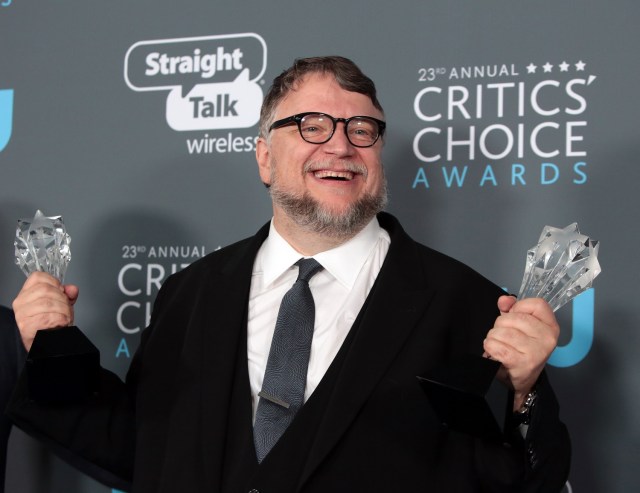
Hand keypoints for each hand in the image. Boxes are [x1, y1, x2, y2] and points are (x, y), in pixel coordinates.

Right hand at [12, 271, 78, 350]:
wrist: (45, 342)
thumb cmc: (51, 323)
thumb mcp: (61, 304)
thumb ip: (67, 294)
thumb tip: (72, 289)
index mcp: (26, 293)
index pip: (37, 277)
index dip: (54, 282)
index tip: (62, 292)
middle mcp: (20, 302)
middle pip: (46, 290)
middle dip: (62, 299)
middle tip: (66, 309)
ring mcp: (21, 315)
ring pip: (47, 303)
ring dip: (63, 311)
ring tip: (65, 318)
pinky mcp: (26, 327)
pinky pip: (47, 318)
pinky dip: (59, 320)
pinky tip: (61, 323)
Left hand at [483, 295, 558, 409]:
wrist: (521, 383)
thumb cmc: (520, 351)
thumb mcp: (520, 328)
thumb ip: (512, 309)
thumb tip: (504, 300)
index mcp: (551, 327)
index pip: (537, 304)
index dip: (519, 307)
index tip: (514, 316)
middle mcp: (547, 338)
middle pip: (513, 317)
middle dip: (500, 325)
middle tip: (504, 337)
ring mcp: (536, 351)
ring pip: (501, 331)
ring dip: (493, 338)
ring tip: (500, 346)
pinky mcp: (521, 362)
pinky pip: (495, 345)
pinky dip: (490, 348)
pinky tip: (495, 353)